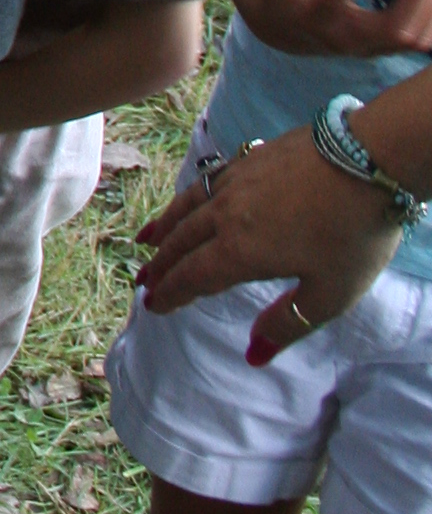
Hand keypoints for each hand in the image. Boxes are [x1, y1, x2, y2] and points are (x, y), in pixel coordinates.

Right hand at [139, 128, 399, 357]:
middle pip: (183, 242)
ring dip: (165, 227)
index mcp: (241, 251)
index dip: (172, 294)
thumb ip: (287, 324)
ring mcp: (236, 181)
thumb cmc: (354, 232)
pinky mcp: (251, 158)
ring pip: (188, 207)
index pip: (194, 277)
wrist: (369, 157)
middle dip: (162, 265)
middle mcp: (227, 215)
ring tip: (147, 239)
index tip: (153, 305)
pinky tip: (191, 200)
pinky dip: (187, 197)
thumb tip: (253, 355)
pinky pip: (205, 182)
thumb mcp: (330, 294)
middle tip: (144, 280)